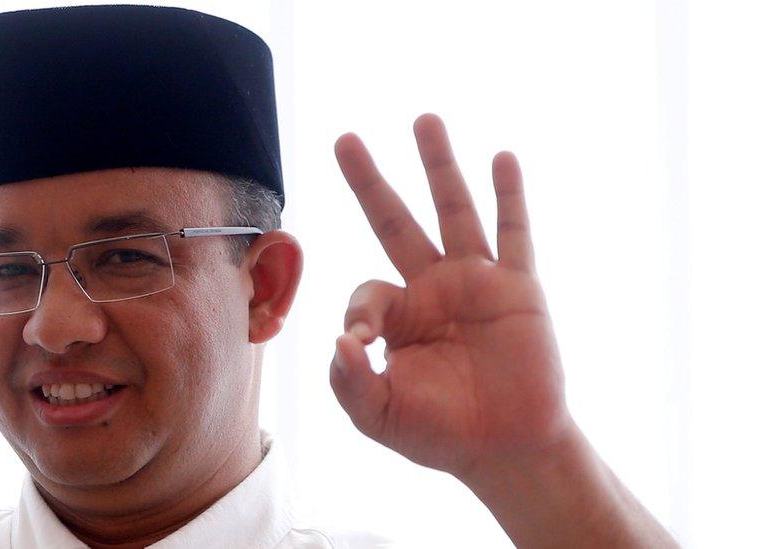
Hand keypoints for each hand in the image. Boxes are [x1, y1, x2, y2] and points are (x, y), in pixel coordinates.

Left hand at [330, 113, 569, 479]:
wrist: (506, 451)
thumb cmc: (440, 434)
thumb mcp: (379, 415)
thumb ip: (350, 383)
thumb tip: (339, 340)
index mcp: (399, 315)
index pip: (368, 291)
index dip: (361, 311)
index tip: (363, 341)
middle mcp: (433, 287)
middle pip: (395, 222)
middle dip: (370, 182)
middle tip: (345, 140)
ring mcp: (476, 282)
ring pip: (453, 212)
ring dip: (439, 167)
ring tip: (423, 120)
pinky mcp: (518, 289)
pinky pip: (513, 235)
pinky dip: (509, 197)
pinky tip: (501, 159)